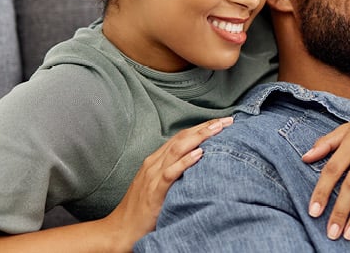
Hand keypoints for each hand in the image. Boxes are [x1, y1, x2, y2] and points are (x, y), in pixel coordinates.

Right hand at [100, 116, 232, 249]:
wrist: (121, 228)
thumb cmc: (142, 208)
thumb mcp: (157, 184)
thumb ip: (173, 171)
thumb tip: (197, 163)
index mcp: (155, 160)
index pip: (181, 137)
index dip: (202, 127)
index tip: (221, 121)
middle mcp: (154, 163)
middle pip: (182, 138)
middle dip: (205, 127)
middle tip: (227, 120)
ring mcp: (153, 176)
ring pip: (177, 150)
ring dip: (200, 137)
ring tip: (218, 129)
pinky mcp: (154, 192)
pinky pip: (170, 173)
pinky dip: (185, 162)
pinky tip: (199, 154)